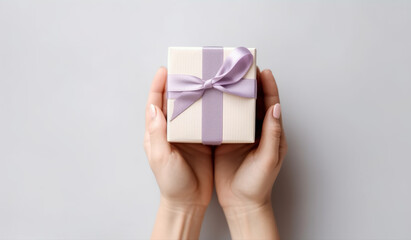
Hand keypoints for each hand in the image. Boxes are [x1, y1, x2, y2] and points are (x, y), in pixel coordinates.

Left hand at [144, 67, 212, 238]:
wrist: (189, 202)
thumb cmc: (171, 183)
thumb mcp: (161, 158)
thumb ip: (157, 133)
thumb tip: (153, 107)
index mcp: (158, 133)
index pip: (155, 103)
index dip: (158, 85)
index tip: (165, 69)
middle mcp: (171, 131)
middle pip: (173, 101)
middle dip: (179, 84)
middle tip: (189, 69)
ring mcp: (187, 135)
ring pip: (190, 109)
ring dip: (196, 94)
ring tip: (205, 79)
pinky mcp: (202, 141)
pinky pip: (205, 121)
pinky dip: (210, 109)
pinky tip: (217, 101)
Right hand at [214, 69, 286, 238]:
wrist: (241, 203)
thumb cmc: (258, 184)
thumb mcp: (268, 158)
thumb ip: (272, 133)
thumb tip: (276, 107)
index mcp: (270, 133)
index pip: (271, 104)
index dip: (268, 86)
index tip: (262, 70)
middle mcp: (255, 131)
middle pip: (253, 102)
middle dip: (248, 85)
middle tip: (240, 69)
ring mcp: (239, 136)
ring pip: (237, 109)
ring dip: (232, 94)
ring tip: (224, 79)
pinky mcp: (225, 142)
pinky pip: (222, 121)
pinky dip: (218, 110)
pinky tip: (210, 100)